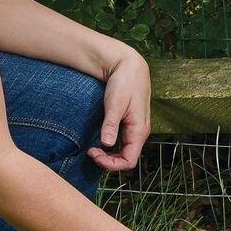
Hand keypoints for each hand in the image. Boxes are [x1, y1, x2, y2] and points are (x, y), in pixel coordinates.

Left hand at [89, 46, 151, 172]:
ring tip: (93, 148)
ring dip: (109, 155)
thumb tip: (107, 144)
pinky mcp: (132, 124)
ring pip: (125, 152)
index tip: (93, 153)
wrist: (130, 66)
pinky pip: (124, 143)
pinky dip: (112, 147)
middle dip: (108, 161)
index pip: (129, 161)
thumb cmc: (124, 82)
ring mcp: (137, 129)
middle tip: (90, 151)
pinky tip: (101, 141)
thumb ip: (111, 125)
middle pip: (127, 159)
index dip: (111, 164)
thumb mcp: (115, 103)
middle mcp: (140, 133)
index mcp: (139, 131)